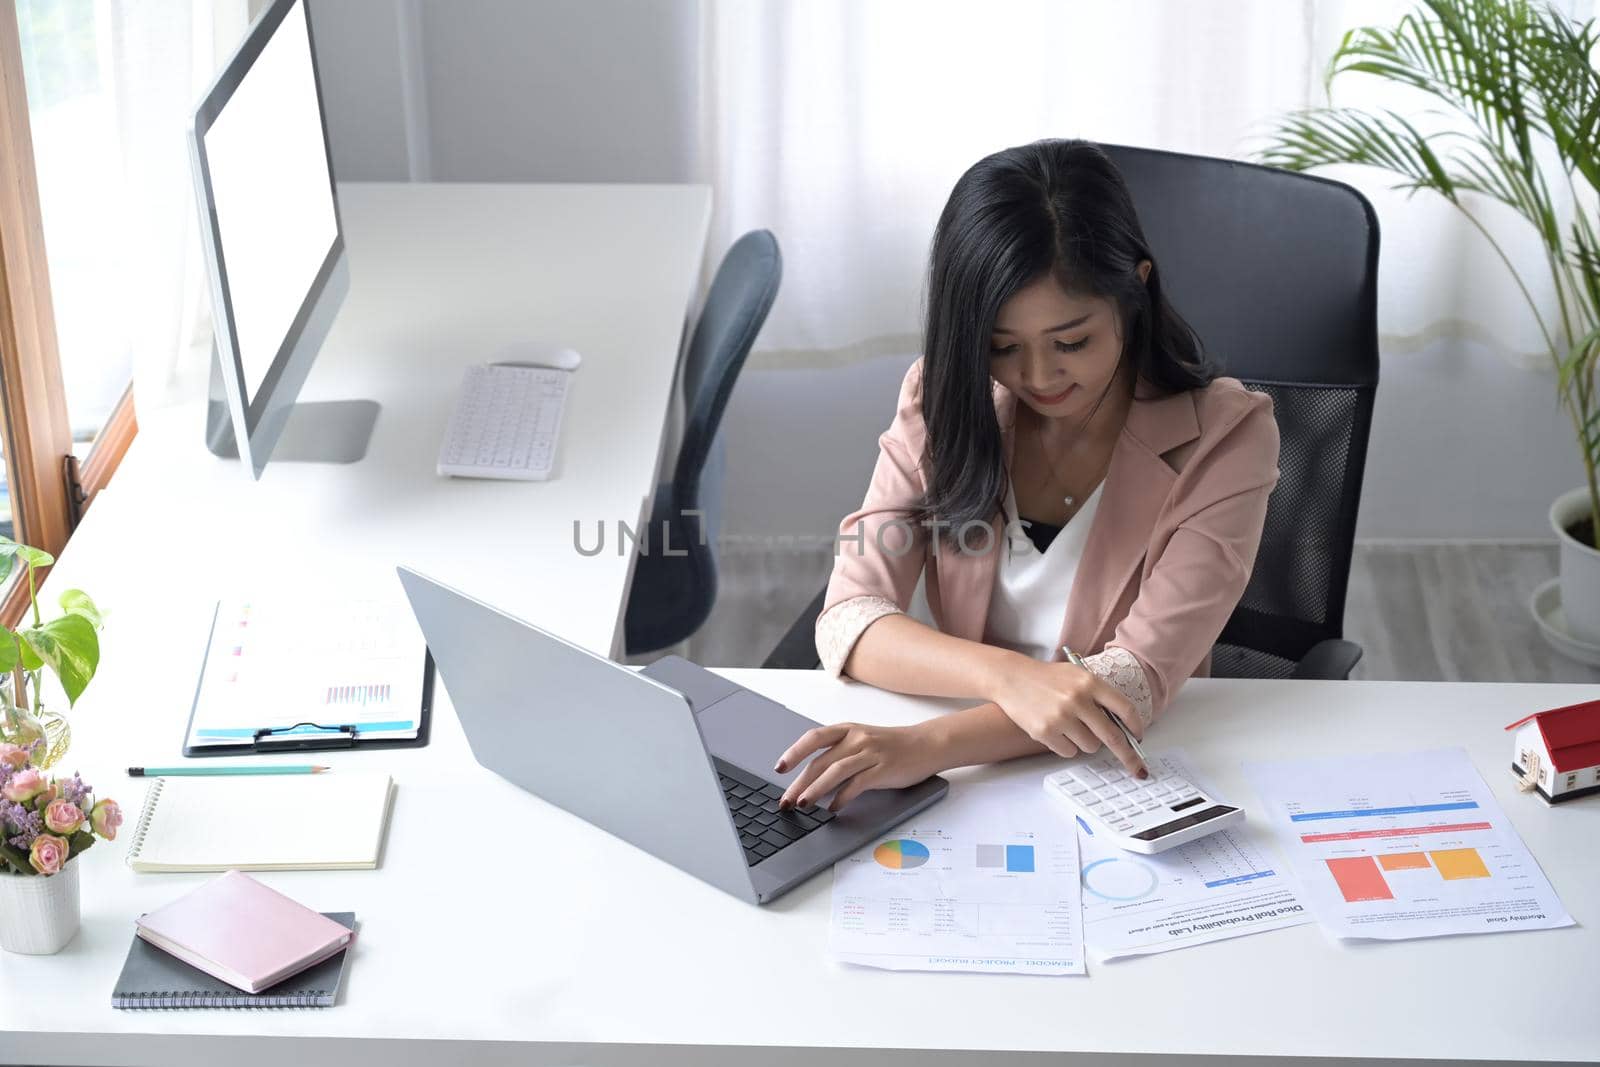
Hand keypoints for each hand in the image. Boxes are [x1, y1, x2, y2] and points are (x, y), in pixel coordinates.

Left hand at [773, 722, 940, 811]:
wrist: (927, 744)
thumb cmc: (892, 746)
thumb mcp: (862, 741)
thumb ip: (839, 754)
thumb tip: (811, 777)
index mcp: (847, 730)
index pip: (813, 738)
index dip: (794, 752)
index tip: (779, 769)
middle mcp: (856, 739)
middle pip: (820, 761)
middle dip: (799, 782)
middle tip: (785, 800)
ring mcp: (870, 753)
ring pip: (835, 771)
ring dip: (816, 789)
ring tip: (803, 804)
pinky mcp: (883, 769)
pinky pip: (857, 784)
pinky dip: (842, 797)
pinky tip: (833, 807)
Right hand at [993, 659, 1147, 776]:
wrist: (1011, 677)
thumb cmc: (1047, 678)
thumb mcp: (1076, 676)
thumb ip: (1099, 695)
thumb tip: (1121, 725)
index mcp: (1089, 682)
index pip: (1124, 709)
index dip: (1136, 727)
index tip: (1139, 737)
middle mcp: (1078, 699)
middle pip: (1113, 736)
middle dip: (1127, 755)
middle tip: (1135, 766)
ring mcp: (1061, 717)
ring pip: (1090, 746)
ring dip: (1086, 743)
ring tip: (1071, 727)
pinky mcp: (1045, 732)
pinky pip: (1069, 752)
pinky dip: (1066, 746)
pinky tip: (1056, 731)